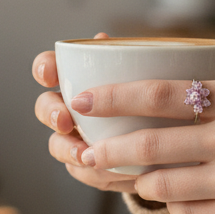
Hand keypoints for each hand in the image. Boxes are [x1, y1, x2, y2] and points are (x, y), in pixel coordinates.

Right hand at [32, 33, 139, 193]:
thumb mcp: (144, 75)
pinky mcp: (91, 166)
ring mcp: (77, 138)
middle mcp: (71, 107)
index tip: (49, 74)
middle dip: (50, 113)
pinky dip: (94, 173)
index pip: (49, 68)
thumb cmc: (150, 98)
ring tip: (85, 156)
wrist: (171, 137)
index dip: (43, 69)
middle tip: (65, 120)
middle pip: (45, 108)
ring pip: (58, 144)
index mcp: (77, 79)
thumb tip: (101, 40)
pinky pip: (83, 172)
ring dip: (67, 149)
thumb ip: (122, 58)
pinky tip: (113, 172)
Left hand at [70, 79, 214, 213]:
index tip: (83, 99)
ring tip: (130, 180)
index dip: (114, 97)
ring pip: (163, 184)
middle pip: (151, 143)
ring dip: (139, 183)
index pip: (161, 92)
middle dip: (109, 150)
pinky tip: (183, 200)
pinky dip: (178, 206)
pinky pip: (189, 212)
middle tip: (87, 153)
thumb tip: (157, 104)